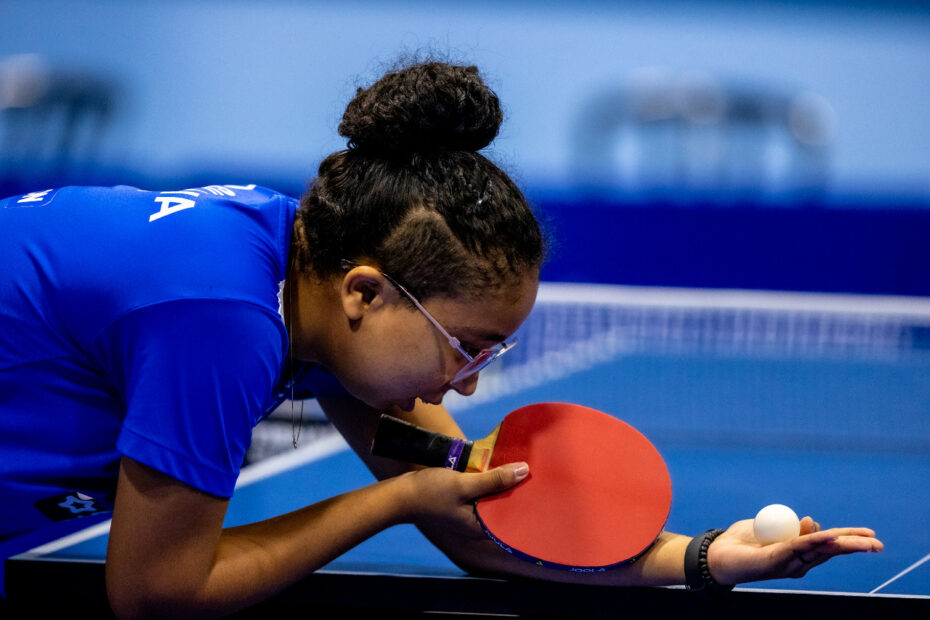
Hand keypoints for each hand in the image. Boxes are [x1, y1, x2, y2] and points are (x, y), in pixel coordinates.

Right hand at [401, 462, 529, 538]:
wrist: (399, 494)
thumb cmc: (430, 493)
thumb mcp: (464, 484)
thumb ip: (494, 479)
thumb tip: (524, 471)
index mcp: (480, 528)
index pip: (512, 520)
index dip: (527, 505)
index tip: (542, 489)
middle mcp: (477, 524)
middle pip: (504, 507)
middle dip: (517, 491)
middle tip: (536, 474)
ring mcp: (469, 514)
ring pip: (493, 498)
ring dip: (503, 483)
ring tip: (522, 467)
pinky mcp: (462, 502)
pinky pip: (482, 492)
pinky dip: (489, 481)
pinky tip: (498, 466)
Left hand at [706, 516, 882, 584]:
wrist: (717, 554)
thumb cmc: (744, 542)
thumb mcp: (771, 527)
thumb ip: (791, 526)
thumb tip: (810, 520)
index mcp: (799, 553)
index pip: (830, 544)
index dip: (850, 538)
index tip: (871, 535)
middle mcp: (798, 562)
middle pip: (831, 550)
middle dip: (855, 546)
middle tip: (879, 544)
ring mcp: (788, 563)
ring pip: (820, 549)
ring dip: (842, 542)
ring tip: (865, 541)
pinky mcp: (775, 560)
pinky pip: (797, 547)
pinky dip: (813, 539)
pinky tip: (828, 536)